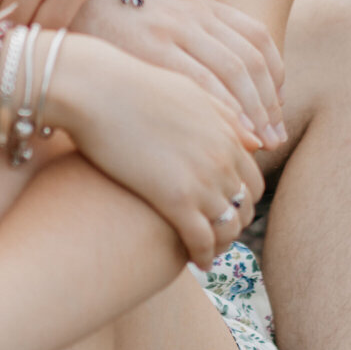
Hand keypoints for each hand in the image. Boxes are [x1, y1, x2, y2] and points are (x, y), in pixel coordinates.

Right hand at [51, 36, 267, 266]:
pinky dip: (204, 255)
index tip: (225, 210)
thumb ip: (224, 116)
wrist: (96, 90)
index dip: (242, 200)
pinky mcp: (175, 200)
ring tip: (207, 253)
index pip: (252, 179)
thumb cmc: (131, 86)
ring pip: (228, 227)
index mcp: (226, 132)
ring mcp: (202, 180)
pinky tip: (196, 264)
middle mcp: (222, 158)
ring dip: (221, 245)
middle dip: (235, 225)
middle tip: (218, 237)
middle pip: (244, 206)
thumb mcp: (189, 93)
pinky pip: (202, 240)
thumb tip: (253, 140)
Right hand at [74, 0, 287, 146]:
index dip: (275, 74)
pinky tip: (232, 138)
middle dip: (269, 104)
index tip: (276, 104)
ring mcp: (173, 34)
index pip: (256, 37)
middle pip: (250, 62)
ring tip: (261, 146)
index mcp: (198, 2)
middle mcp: (193, 16)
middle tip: (276, 138)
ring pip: (233, 76)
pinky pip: (201, 86)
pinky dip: (225, 113)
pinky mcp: (151, 54)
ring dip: (254, 115)